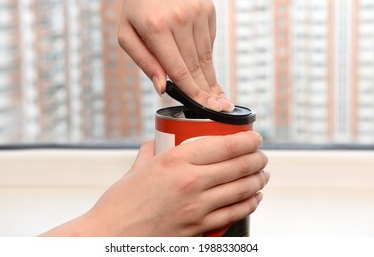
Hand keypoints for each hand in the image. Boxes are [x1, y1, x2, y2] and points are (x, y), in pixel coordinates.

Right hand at [41, 131, 268, 235]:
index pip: (224, 145)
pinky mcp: (198, 228)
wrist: (111, 236)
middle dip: (257, 158)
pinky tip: (254, 197)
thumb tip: (157, 140)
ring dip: (258, 180)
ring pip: (241, 189)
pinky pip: (233, 213)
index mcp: (175, 160)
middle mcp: (190, 182)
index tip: (255, 137)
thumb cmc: (121, 201)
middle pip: (238, 166)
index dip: (247, 140)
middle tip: (261, 155)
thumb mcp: (137, 168)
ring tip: (263, 174)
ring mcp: (197, 207)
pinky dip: (249, 203)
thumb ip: (150, 151)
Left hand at [118, 0, 233, 111]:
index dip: (193, 93)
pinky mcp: (208, 9)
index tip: (205, 108)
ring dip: (210, 77)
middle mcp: (180, 18)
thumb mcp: (127, 35)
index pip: (180, 70)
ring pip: (207, 56)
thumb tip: (162, 88)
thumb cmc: (136, 7)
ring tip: (216, 95)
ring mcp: (197, 12)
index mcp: (156, 27)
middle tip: (218, 108)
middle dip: (207, 91)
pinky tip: (202, 65)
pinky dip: (206, 56)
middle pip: (196, 66)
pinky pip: (210, 42)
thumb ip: (144, 62)